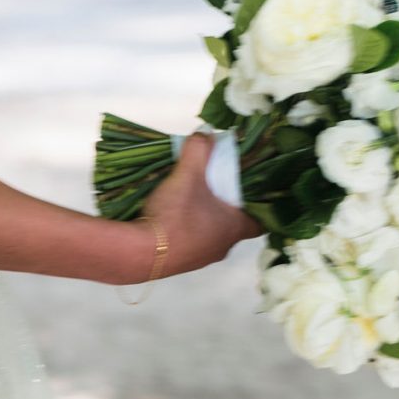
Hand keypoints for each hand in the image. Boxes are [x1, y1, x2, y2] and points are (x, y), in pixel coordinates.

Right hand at [137, 131, 264, 277]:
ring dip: (203, 222)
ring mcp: (200, 259)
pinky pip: (189, 246)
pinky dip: (184, 233)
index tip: (248, 196)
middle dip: (226, 211)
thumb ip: (199, 150)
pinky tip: (170, 219)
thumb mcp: (188, 175)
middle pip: (233, 228)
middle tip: (216, 191)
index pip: (259, 223)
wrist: (139, 254)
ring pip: (210, 238)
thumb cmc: (174, 215)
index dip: (257, 209)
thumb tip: (205, 133)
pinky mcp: (179, 264)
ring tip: (190, 202)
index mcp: (233, 228)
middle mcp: (221, 247)